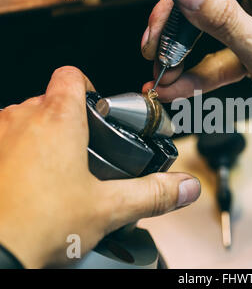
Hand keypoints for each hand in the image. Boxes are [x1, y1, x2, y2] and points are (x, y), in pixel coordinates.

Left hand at [0, 67, 200, 267]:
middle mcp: (21, 119)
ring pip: (24, 122)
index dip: (89, 88)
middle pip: (52, 101)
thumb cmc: (36, 226)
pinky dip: (16, 155)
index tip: (98, 111)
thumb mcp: (109, 209)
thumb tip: (184, 186)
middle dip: (70, 123)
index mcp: (58, 120)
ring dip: (40, 139)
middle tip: (83, 156)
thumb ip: (153, 193)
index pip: (72, 76)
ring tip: (54, 175)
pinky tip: (27, 186)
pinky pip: (4, 142)